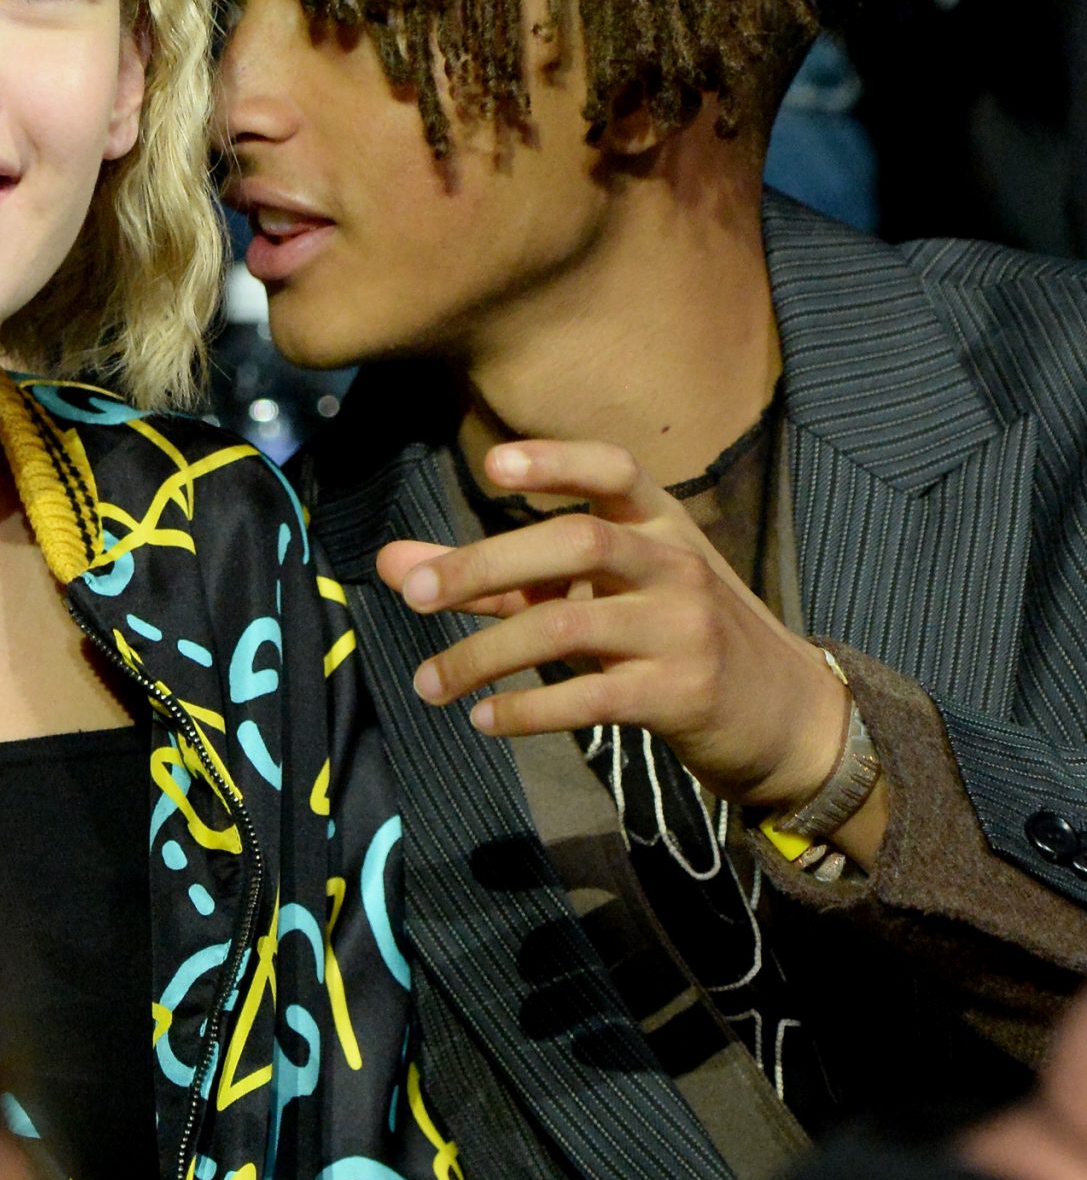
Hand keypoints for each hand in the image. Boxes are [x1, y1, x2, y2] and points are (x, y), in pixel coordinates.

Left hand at [380, 438, 857, 824]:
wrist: (786, 716)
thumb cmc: (672, 638)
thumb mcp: (599, 595)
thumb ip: (497, 579)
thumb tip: (393, 566)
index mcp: (660, 523)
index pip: (614, 469)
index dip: (557, 460)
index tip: (493, 465)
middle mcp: (675, 564)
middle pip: (576, 542)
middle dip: (485, 565)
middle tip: (414, 596)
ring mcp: (683, 629)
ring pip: (571, 625)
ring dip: (486, 654)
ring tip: (428, 683)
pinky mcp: (682, 695)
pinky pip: (593, 696)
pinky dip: (529, 709)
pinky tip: (484, 719)